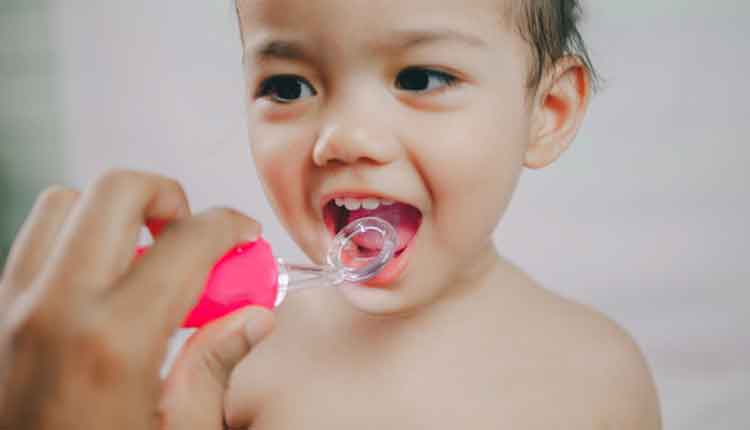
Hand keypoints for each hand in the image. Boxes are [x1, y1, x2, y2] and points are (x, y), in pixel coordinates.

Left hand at [0, 170, 261, 429]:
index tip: (243, 236)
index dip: (230, 226)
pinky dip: (73, 239)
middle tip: (191, 234)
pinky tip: (102, 284)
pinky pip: (33, 243)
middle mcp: (54, 309)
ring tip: (143, 256)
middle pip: (118, 190)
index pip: (189, 242)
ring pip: (64, 203)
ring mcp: (10, 307)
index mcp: (114, 342)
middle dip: (169, 196)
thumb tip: (254, 319)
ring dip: (113, 214)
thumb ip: (215, 365)